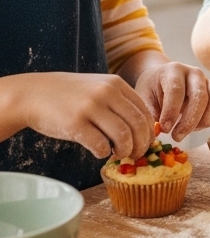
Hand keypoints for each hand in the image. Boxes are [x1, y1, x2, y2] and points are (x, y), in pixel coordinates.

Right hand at [16, 72, 154, 160]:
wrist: (32, 94)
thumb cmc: (68, 95)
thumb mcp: (97, 87)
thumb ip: (119, 102)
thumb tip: (143, 130)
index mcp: (115, 84)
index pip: (144, 111)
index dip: (148, 132)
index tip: (144, 143)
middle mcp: (106, 93)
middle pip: (138, 125)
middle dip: (141, 145)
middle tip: (135, 154)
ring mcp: (91, 107)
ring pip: (123, 137)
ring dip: (124, 151)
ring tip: (117, 154)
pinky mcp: (76, 124)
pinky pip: (100, 146)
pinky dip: (103, 153)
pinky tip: (98, 151)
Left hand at [134, 62, 209, 140]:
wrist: (163, 78)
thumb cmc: (153, 89)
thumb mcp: (145, 98)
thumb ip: (150, 113)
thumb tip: (157, 132)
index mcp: (173, 70)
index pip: (176, 90)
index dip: (171, 112)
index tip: (164, 129)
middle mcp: (194, 73)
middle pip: (200, 96)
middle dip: (189, 121)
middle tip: (177, 136)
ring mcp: (209, 81)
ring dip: (206, 120)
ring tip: (191, 130)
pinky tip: (203, 125)